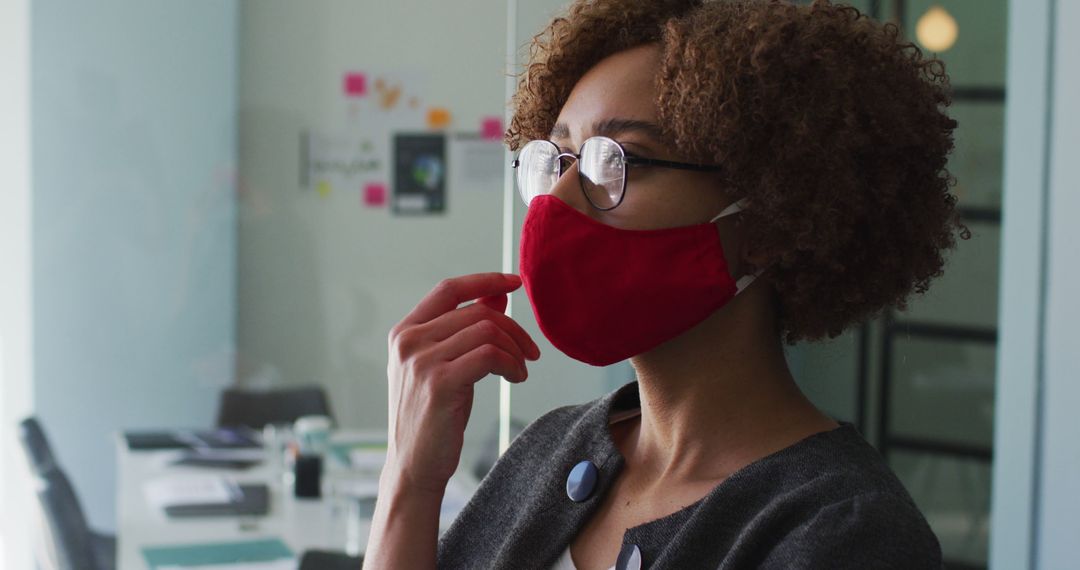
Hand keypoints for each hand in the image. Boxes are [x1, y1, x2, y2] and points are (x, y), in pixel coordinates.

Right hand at [383, 272, 540, 494]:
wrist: (413, 466)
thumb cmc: (432, 416)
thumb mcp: (445, 365)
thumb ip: (465, 330)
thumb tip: (498, 296)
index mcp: (404, 332)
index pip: (449, 290)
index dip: (485, 280)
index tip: (515, 282)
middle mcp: (409, 341)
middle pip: (477, 313)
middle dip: (513, 329)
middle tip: (530, 352)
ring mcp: (421, 361)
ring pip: (487, 332)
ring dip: (515, 350)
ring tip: (521, 371)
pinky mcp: (440, 383)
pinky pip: (489, 356)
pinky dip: (512, 364)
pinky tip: (516, 378)